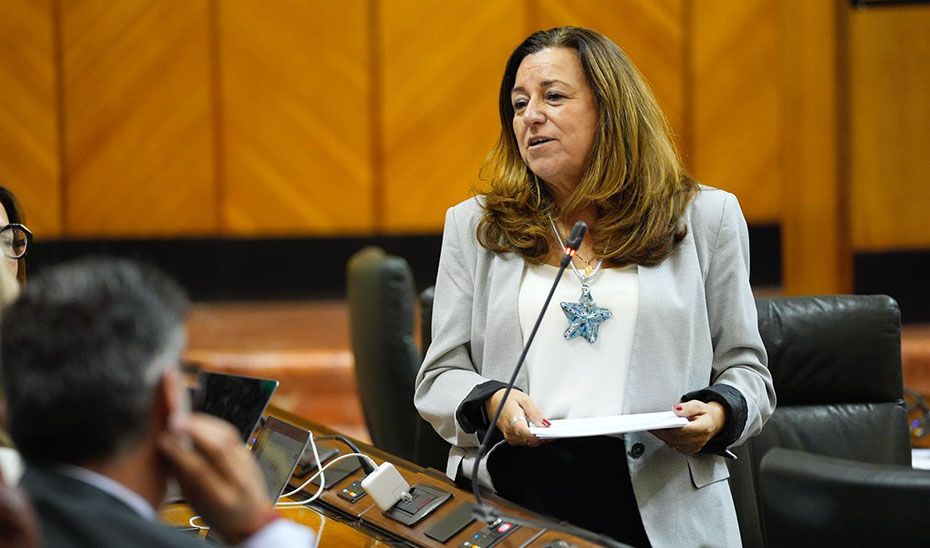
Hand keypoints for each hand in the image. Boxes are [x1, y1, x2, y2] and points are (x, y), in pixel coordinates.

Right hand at [158, 413, 274, 543]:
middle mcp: (239, 480)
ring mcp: (248, 464)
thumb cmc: (220, 515)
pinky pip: (231, 433)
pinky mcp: (249, 453)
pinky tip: (198, 422)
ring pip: (227, 435)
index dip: (179, 452)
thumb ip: (184, 477)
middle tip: (173, 419)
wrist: (252, 519)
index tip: (162, 439)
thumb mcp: (196, 503)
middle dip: (193, 430)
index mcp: (223, 500)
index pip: (200, 470)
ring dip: (202, 422)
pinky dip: (212, 424)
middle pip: (218, 447)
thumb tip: (168, 450)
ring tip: (183, 417)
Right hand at [485, 389, 549, 446]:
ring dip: (537, 438)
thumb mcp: (524, 399)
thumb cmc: (507, 398)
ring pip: (528, 442)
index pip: (528, 434)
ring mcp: (509, 436)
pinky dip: (531, 437)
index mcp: (513, 420)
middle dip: (542, 436)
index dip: (541, 435)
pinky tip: (535, 430)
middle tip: (551, 430)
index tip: (550, 433)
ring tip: (543, 429)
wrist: (493, 400)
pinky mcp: (510, 439)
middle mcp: (510, 431)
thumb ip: (535, 413)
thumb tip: (545, 424)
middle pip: (530, 440)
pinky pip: (524, 441)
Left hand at [650, 400, 724, 455]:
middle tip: (651, 425)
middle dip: (662, 432)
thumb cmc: (704, 414)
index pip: (684, 430)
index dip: (670, 428)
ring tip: (654, 427)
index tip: (658, 424)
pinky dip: (667, 440)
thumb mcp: (698, 405)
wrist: (712, 423)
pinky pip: (675, 446)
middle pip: (676, 438)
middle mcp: (700, 439)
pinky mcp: (689, 450)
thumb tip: (676, 410)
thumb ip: (687, 408)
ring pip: (674, 444)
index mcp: (704, 427)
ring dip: (663, 436)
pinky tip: (662, 433)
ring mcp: (694, 447)